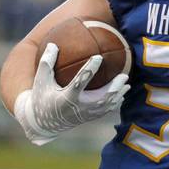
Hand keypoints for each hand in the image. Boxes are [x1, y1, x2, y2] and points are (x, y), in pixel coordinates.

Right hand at [14, 43, 129, 144]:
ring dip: (118, 94)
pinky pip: (105, 110)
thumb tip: (53, 44)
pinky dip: (115, 102)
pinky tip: (122, 94)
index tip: (98, 57)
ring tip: (127, 83)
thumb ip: (47, 63)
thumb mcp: (41, 81)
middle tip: (124, 75)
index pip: (80, 82)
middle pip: (101, 98)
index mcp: (66, 97)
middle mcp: (78, 107)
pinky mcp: (89, 118)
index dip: (90, 70)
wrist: (44, 123)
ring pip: (106, 105)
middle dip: (114, 87)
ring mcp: (86, 114)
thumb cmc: (42, 97)